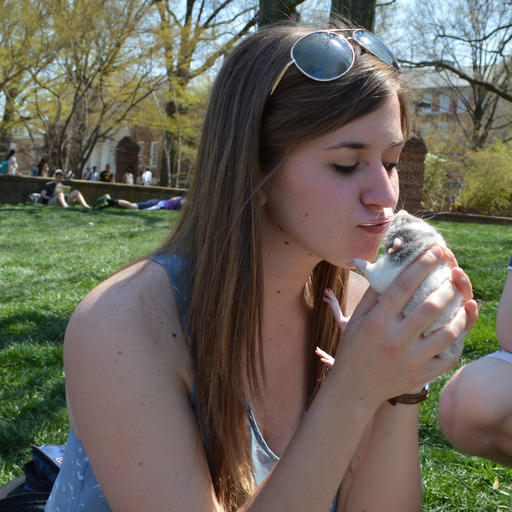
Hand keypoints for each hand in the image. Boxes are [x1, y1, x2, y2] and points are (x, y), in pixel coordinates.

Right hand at [328, 245, 476, 408]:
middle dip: (446, 285)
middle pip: (430, 306)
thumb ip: (373, 295)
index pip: (403, 286)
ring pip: (446, 331)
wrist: (353, 389)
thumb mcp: (356, 320)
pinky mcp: (421, 375)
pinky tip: (459, 326)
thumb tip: (390, 270)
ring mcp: (410, 359)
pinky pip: (449, 356)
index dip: (421, 265)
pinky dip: (458, 340)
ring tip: (462, 299)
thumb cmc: (353, 349)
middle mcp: (395, 339)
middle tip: (452, 274)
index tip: (435, 251)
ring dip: (459, 312)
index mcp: (377, 322)